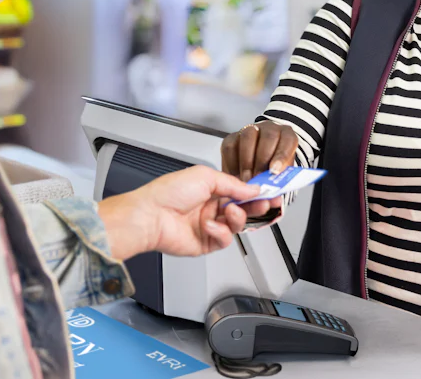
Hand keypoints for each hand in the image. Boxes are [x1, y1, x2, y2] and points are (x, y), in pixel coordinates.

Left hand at [97, 166, 271, 260]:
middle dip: (255, 206)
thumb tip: (252, 189)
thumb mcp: (206, 177)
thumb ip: (233, 184)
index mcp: (210, 189)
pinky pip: (224, 239)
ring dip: (237, 218)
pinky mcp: (205, 243)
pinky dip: (220, 232)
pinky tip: (210, 225)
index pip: (239, 191)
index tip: (270, 192)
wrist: (150, 216)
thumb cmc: (168, 192)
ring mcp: (209, 225)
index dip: (255, 193)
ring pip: (236, 225)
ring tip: (230, 213)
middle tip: (265, 204)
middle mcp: (210, 207)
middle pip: (242, 209)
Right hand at [221, 120, 298, 182]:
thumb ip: (279, 181)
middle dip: (262, 161)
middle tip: (257, 180)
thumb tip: (274, 194)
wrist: (260, 166)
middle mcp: (269, 129)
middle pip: (268, 137)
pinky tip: (234, 175)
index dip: (281, 155)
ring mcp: (250, 130)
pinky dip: (231, 162)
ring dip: (246, 161)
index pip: (288, 140)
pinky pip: (230, 146)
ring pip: (248, 137)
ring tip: (245, 180)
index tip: (274, 171)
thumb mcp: (281, 176)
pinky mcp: (232, 137)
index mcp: (286, 136)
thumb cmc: (273, 170)